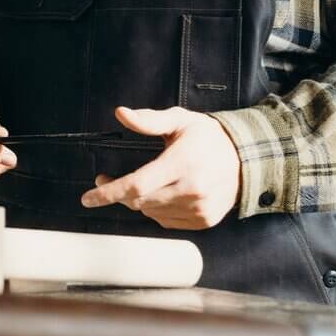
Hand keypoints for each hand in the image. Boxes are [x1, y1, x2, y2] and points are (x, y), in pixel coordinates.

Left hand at [81, 107, 241, 229]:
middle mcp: (192, 189)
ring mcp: (199, 208)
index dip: (108, 193)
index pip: (137, 185)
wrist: (247, 159)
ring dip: (137, 201)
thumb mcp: (180, 120)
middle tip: (108, 180)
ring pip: (150, 213)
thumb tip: (121, 114)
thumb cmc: (210, 138)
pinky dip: (156, 210)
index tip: (88, 198)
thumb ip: (149, 120)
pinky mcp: (203, 220)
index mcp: (183, 163)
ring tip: (141, 183)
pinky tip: (161, 194)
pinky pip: (166, 221)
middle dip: (117, 193)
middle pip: (139, 202)